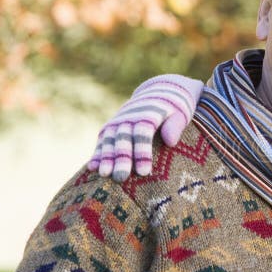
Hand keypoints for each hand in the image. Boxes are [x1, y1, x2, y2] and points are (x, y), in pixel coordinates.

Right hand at [87, 74, 203, 180]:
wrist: (159, 93)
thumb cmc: (174, 109)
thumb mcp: (180, 114)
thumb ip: (175, 126)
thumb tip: (170, 142)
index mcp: (149, 113)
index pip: (143, 133)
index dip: (142, 152)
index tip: (143, 172)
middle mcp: (130, 116)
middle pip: (124, 138)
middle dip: (122, 158)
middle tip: (121, 178)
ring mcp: (118, 121)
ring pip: (110, 139)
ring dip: (106, 157)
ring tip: (104, 174)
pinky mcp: (111, 126)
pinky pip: (103, 140)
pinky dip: (97, 153)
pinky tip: (91, 167)